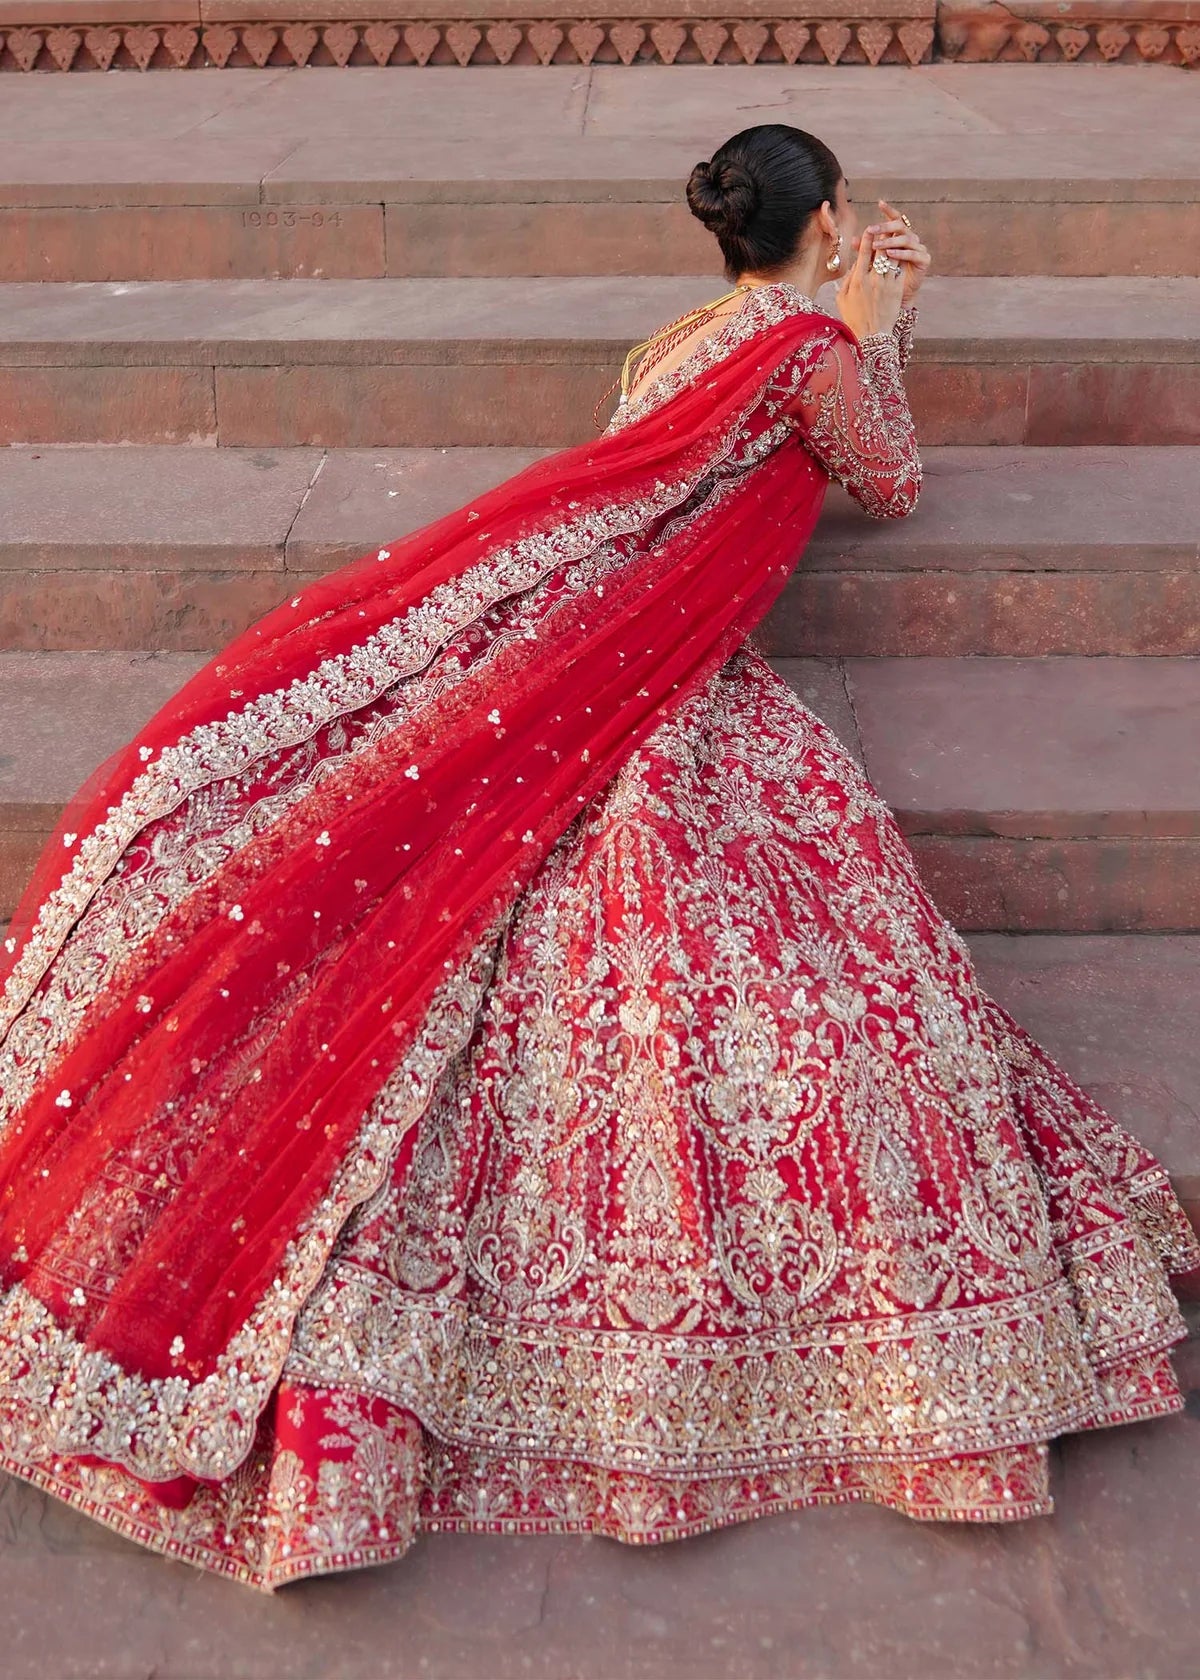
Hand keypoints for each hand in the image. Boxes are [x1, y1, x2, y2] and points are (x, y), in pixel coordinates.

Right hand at [834, 213, 904, 340]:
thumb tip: (853, 265)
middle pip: (880, 250)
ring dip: (894, 245)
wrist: (872, 336)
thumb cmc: (854, 319)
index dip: (868, 238)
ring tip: (896, 236)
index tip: (870, 228)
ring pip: (892, 257)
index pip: (864, 252)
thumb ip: (846, 280)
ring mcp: (887, 283)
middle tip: (886, 226)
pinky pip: (899, 269)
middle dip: (883, 236)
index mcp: (858, 280)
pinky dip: (899, 260)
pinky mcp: (897, 289)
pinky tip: (901, 253)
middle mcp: (873, 278)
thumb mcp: (843, 300)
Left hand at [857, 199, 931, 306]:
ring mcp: (919, 248)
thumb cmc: (883, 279)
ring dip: (890, 241)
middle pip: (900, 226)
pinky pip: (914, 253)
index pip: (895, 219)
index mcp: (899, 236)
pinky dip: (902, 253)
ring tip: (877, 245)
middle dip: (885, 227)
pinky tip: (890, 254)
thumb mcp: (872, 263)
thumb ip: (865, 250)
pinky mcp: (924, 260)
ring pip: (906, 238)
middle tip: (871, 229)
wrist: (895, 299)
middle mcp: (910, 239)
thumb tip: (853, 240)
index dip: (889, 211)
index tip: (880, 203)